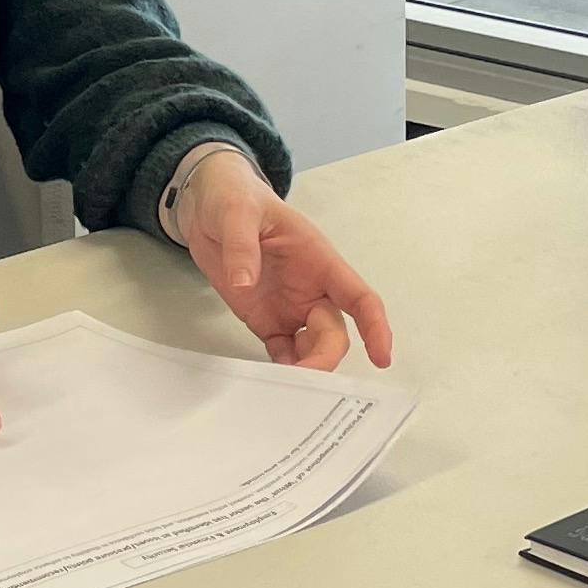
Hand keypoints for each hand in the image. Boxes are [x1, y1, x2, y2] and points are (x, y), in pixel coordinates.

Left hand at [166, 146, 396, 369]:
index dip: (375, 327)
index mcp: (319, 260)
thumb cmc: (235, 198)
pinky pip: (282, 351)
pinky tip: (270, 383)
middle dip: (325, 358)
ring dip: (305, 369)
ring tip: (286, 389)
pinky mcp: (266, 319)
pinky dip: (281, 369)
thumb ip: (241, 245)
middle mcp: (311, 289)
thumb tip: (245, 281)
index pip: (359, 297)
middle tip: (301, 378)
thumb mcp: (236, 212)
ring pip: (311, 348)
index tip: (381, 357)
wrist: (206, 205)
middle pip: (334, 333)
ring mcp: (290, 307)